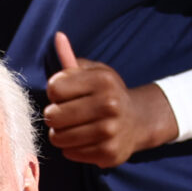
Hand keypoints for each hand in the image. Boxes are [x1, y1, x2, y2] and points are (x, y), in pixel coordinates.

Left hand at [44, 32, 177, 168]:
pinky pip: (70, 153)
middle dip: (54, 115)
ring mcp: (110, 132)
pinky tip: (84, 139)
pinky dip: (72, 147)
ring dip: (60, 133)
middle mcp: (110, 106)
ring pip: (59, 138)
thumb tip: (58, 37)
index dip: (54, 92)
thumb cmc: (107, 93)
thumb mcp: (95, 72)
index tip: (63, 93)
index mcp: (104, 81)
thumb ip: (72, 58)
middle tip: (64, 114)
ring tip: (72, 127)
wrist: (138, 121)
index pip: (54, 88)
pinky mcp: (108, 153)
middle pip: (53, 116)